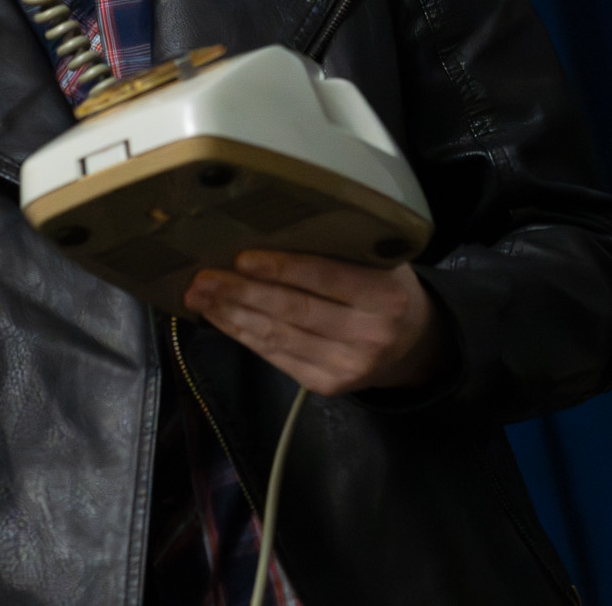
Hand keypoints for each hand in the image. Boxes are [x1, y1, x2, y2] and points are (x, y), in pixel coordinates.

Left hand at [183, 251, 447, 396]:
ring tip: (199, 295)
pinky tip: (219, 317)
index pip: (327, 279)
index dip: (283, 269)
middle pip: (295, 311)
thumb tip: (270, 227)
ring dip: (232, 315)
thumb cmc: (384, 289)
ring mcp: (347, 366)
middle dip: (243, 293)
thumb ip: (341, 250)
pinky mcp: (326, 385)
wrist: (411, 345)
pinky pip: (275, 357)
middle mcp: (368, 335)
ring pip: (279, 336)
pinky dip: (242, 335)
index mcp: (385, 296)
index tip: (243, 257)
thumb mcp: (380, 263)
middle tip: (205, 276)